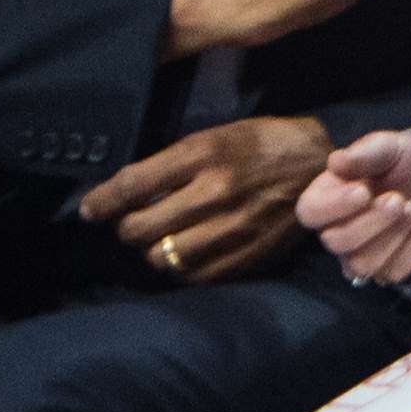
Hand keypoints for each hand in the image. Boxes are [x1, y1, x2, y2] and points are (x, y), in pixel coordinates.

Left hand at [82, 113, 329, 281]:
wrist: (320, 167)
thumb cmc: (261, 144)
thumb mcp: (215, 135)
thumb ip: (173, 163)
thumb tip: (128, 192)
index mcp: (204, 154)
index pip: (133, 185)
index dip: (102, 201)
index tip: (89, 209)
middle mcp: (216, 192)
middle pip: (141, 228)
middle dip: (125, 228)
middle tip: (127, 223)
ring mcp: (233, 229)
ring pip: (163, 257)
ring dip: (152, 250)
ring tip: (157, 239)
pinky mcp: (248, 255)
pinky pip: (195, 275)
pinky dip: (180, 268)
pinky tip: (184, 253)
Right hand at [300, 126, 410, 282]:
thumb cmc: (401, 160)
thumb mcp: (386, 148)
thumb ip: (362, 155)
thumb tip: (335, 161)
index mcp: (325, 196)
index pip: (310, 212)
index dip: (335, 206)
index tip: (364, 191)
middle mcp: (335, 229)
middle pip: (337, 243)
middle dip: (373, 222)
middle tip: (399, 199)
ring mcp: (359, 253)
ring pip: (363, 265)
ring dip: (394, 236)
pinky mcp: (387, 268)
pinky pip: (394, 272)